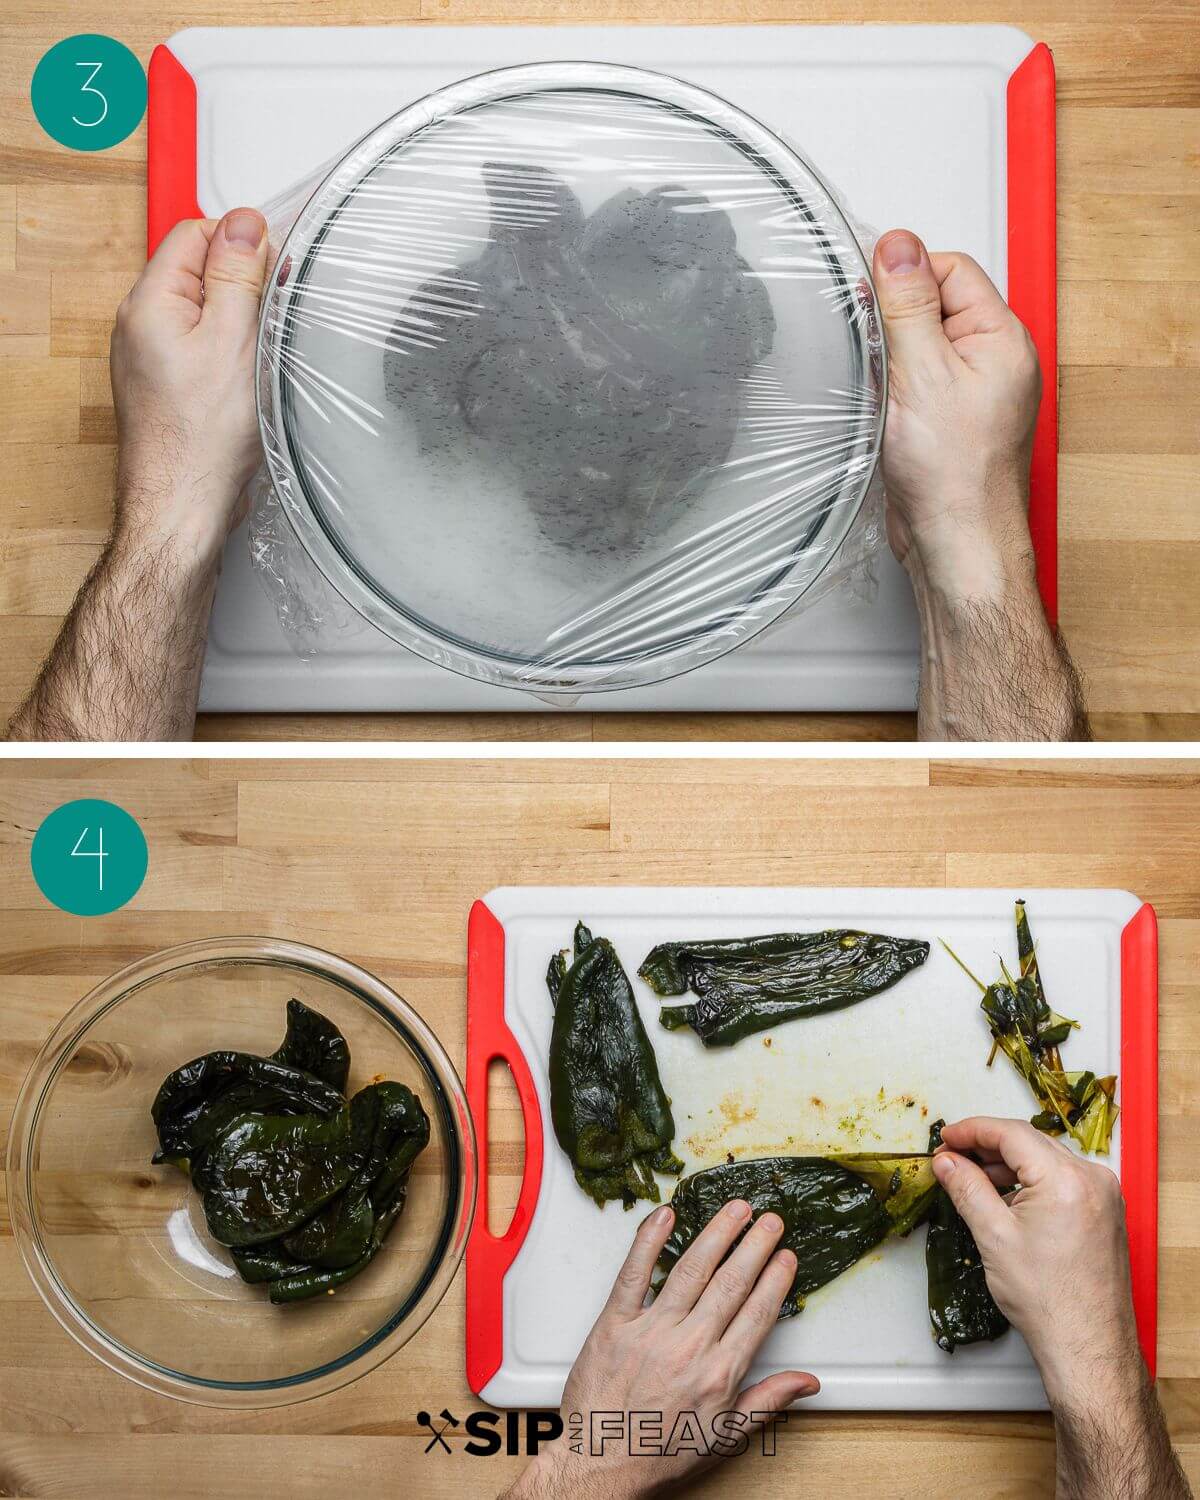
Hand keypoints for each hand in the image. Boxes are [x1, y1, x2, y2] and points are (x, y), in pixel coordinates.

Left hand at [108, 207, 269, 568]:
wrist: (183, 505)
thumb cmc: (203, 438)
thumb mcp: (234, 341)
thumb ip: (237, 276)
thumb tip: (244, 224)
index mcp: (149, 303)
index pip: (194, 233)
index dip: (240, 244)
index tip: (272, 271)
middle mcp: (141, 325)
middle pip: (199, 272)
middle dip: (242, 287)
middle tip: (269, 321)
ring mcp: (151, 357)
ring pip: (204, 313)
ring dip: (239, 325)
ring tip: (258, 358)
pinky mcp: (167, 385)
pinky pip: (202, 348)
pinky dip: (230, 355)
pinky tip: (246, 382)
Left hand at [511, 1200, 817, 1498]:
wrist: (600, 1463)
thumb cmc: (659, 1452)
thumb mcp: (724, 1436)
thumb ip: (767, 1401)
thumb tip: (808, 1382)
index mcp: (719, 1374)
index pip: (756, 1315)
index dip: (775, 1281)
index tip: (787, 1256)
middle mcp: (688, 1347)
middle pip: (730, 1284)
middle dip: (755, 1246)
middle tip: (771, 1219)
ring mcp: (650, 1331)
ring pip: (691, 1271)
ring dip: (717, 1234)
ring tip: (737, 1208)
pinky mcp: (614, 1323)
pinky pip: (633, 1274)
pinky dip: (649, 1241)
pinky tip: (666, 1215)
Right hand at [871, 229, 1041, 602]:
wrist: (955, 545)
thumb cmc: (956, 477)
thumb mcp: (924, 374)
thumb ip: (908, 306)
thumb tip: (898, 246)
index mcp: (1001, 339)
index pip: (951, 269)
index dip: (907, 279)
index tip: (875, 302)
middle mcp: (991, 361)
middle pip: (930, 305)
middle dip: (893, 325)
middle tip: (882, 360)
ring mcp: (967, 392)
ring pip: (914, 347)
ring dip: (888, 362)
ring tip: (887, 395)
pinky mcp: (942, 421)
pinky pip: (908, 383)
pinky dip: (887, 392)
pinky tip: (883, 415)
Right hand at [932, 1117, 1140, 1404]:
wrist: (1088, 1346)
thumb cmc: (1047, 1301)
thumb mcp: (993, 1237)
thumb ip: (967, 1188)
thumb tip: (947, 1161)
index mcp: (1066, 1179)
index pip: (1011, 1133)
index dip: (972, 1130)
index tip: (946, 1138)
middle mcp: (1093, 1179)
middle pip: (1030, 1143)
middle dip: (988, 1146)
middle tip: (952, 1158)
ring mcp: (1105, 1195)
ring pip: (1046, 1160)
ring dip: (1009, 1164)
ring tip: (974, 1180)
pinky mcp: (1106, 1212)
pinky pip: (1063, 1179)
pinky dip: (1032, 1181)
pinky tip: (1007, 1198)